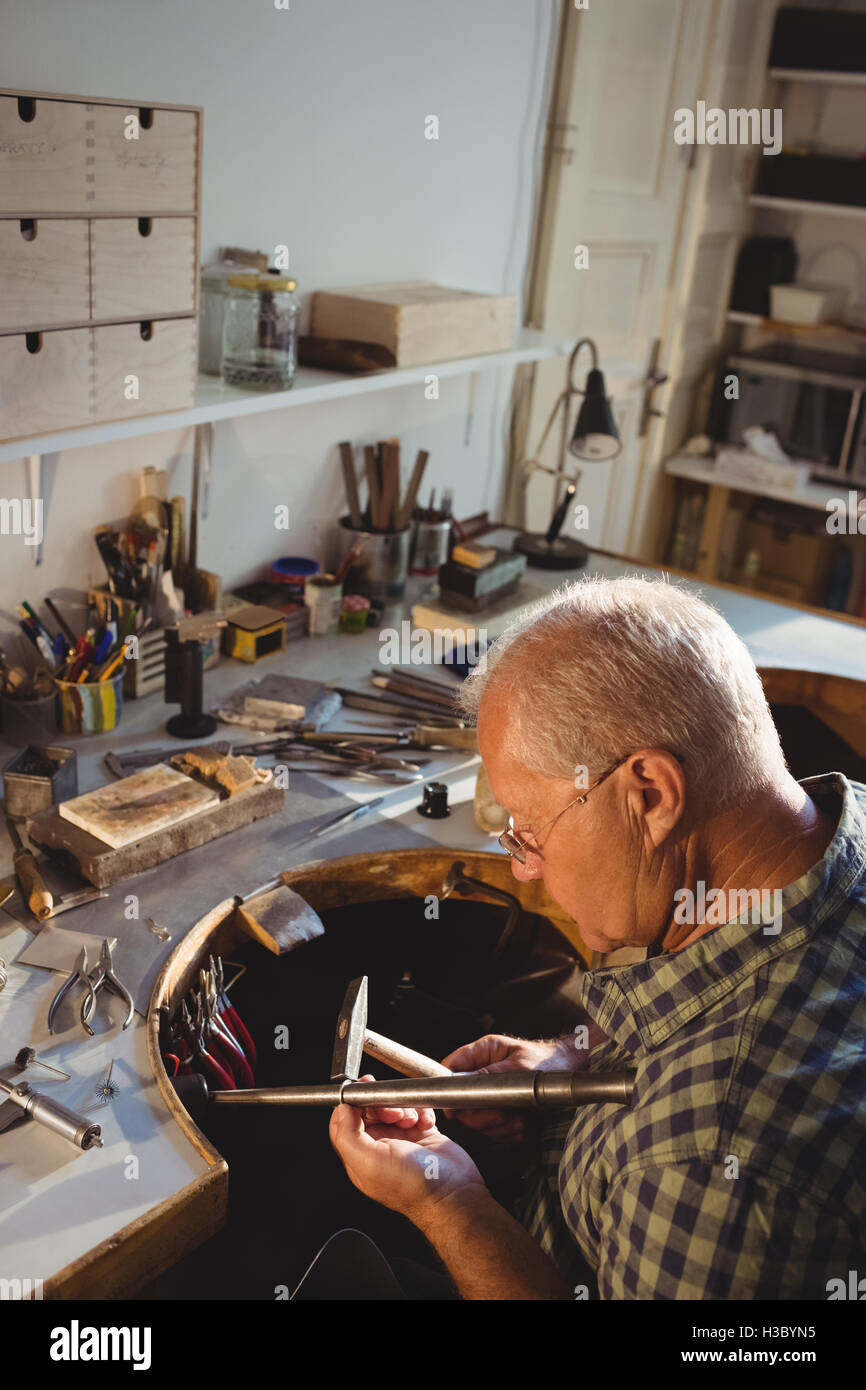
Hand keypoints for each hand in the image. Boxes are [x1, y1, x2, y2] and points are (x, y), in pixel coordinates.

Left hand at [329, 1075, 485, 1224]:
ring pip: (395, 1106)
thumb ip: (347, 1135)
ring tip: (412, 1122)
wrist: (454, 1194)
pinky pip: (418, 1109)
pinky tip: (425, 1124)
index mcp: (361, 1156)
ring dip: (405, 1107)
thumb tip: (340, 1108)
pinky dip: (422, 1111)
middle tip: (394, 1112)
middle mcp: (379, 1147)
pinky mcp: (422, 1135)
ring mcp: (401, 1140)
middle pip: (370, 1109)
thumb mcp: (370, 1163)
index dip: (353, 1103)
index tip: (365, 1091)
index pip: (345, 1121)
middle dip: (383, 1103)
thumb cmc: (415, 1188)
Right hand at [441, 1030, 603, 1141]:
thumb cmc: (551, 1063)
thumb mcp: (519, 1068)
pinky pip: (495, 1127)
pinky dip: (509, 1132)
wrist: (575, 1075)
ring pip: (479, 1118)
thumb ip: (487, 1077)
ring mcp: (493, 1092)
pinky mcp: (503, 1108)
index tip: (455, 1111)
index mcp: (484, 1052)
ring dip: (500, 1126)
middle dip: (482, 1116)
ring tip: (520, 1121)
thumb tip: (457, 1084)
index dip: (448, 1090)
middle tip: (502, 1118)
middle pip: (463, 1102)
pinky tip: (525, 1126)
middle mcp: (484, 1072)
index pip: (451, 1068)